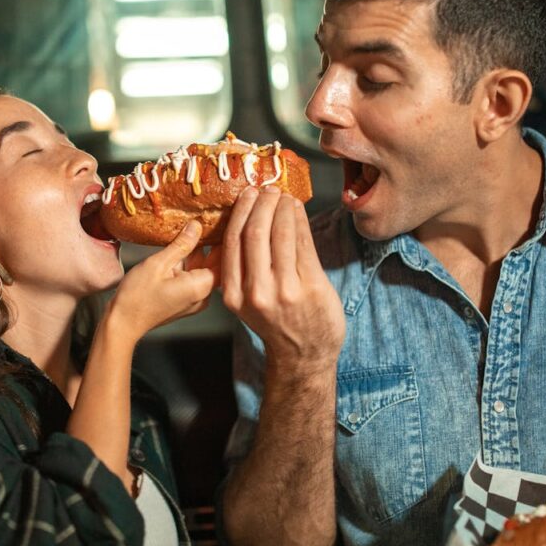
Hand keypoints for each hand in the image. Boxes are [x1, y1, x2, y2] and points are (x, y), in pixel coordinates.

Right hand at [107, 221, 217, 343]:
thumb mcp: (158, 263)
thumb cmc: (137, 297)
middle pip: (215, 264)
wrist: (123, 323)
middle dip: (211, 242)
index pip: (224, 258)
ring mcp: (194, 299)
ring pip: (202, 269)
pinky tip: (180, 246)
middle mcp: (203, 295)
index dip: (224, 238)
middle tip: (207, 218)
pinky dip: (188, 262)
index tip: (222, 220)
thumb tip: (197, 226)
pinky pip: (192, 276)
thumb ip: (181, 244)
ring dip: (197, 251)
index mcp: (201, 286)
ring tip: (192, 227)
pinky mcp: (185, 300)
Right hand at [221, 187, 344, 374]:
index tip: (248, 194)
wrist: (304, 355)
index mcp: (234, 295)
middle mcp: (256, 292)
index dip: (242, 211)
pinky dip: (300, 221)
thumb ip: (244, 268)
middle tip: (268, 189)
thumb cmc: (277, 323)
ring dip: (282, 208)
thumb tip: (249, 219)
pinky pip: (304, 243)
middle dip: (262, 204)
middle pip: (255, 233)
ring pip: (280, 234)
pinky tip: (297, 210)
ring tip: (284, 196)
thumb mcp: (248, 301)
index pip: (233, 241)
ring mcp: (285, 290)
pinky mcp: (311, 286)